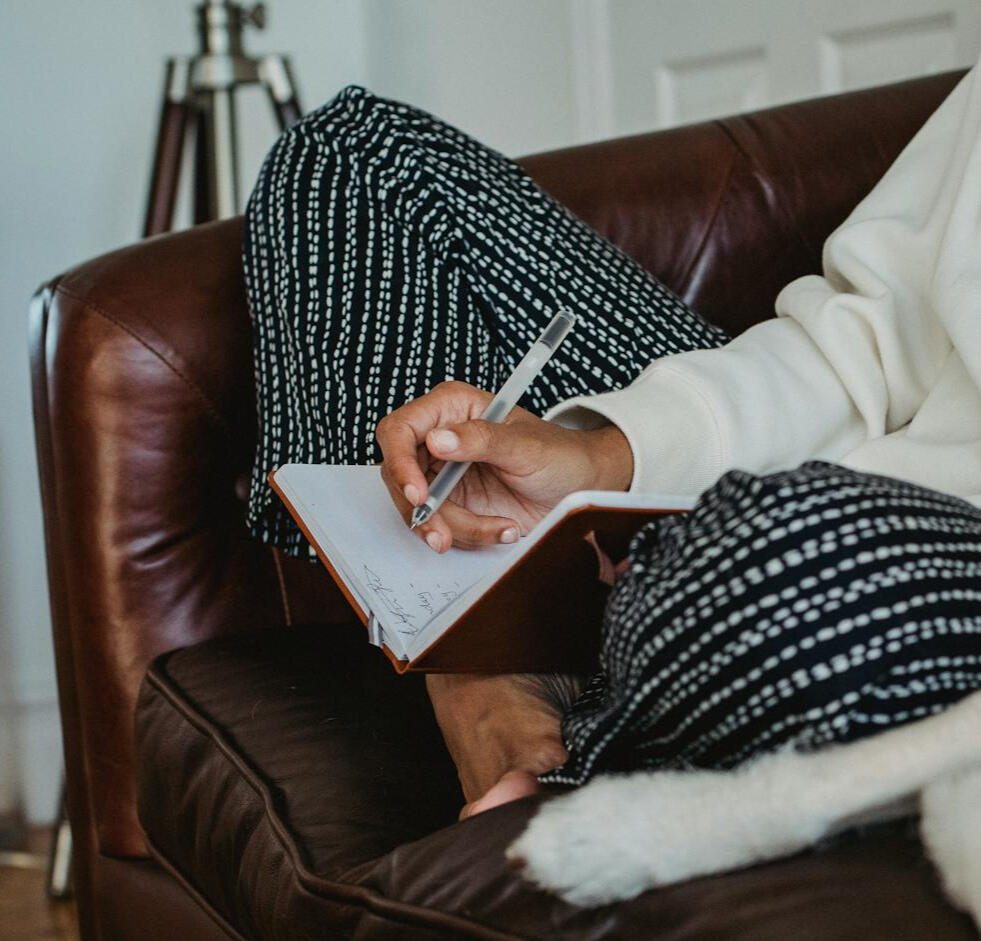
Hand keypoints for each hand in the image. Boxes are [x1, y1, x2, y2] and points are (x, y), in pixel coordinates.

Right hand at [376, 380, 632, 550]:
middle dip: (421, 510)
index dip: (399, 463)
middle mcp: (440, 438)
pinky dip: (466, 535)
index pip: (400, 430)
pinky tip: (501, 529)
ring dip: (449, 528)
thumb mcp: (524, 445)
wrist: (582, 487)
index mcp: (452, 408)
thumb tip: (437, 440)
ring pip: (417, 508)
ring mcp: (443, 474)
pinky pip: (440, 526)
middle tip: (443, 535)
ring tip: (497, 529)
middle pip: (399, 475)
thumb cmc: (560, 453)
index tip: (418, 495)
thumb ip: (481, 440)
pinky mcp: (454, 504)